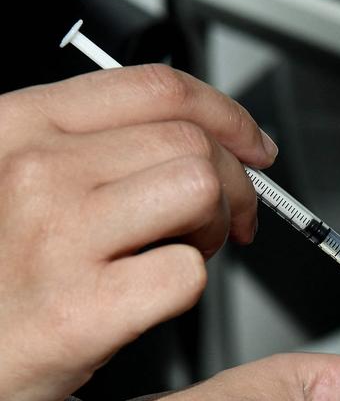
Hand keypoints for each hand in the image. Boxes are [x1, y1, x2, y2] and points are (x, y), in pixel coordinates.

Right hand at [0, 66, 276, 400]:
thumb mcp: (5, 180)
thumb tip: (189, 136)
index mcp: (19, 126)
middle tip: (230, 219)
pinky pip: (188, 275)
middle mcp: (36, 170)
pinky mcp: (83, 311)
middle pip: (192, 143)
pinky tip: (153, 297)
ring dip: (215, 227)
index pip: (159, 89)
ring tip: (185, 253)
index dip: (227, 115)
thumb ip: (81, 146)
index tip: (253, 145)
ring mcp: (58, 237)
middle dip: (236, 182)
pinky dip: (190, 287)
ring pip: (200, 192)